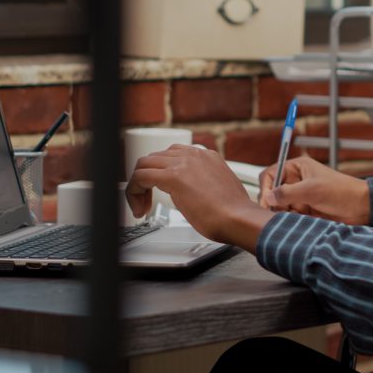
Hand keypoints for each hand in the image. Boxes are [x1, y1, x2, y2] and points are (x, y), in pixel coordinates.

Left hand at [126, 144, 272, 249]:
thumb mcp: (220, 188)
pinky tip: (140, 208)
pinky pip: (140, 177)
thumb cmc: (234, 212)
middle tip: (148, 199)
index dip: (162, 173)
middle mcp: (194, 154)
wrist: (238, 217)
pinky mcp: (173, 176)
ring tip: (143, 205)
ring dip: (139, 185)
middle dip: (148, 178)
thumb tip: (195, 193)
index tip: (161, 189)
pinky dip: (134, 192)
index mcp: (207, 156)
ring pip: (144, 164)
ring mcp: (183, 163)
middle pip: (156, 157)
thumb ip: (206, 183)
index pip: (173, 155)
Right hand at [258, 156, 369, 225]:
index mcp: (298, 167)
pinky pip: (290, 214)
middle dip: (274, 202)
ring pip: (280, 205)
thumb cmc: (342, 191)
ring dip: (282, 212)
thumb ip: (288, 193)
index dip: (266, 187)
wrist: (361, 207)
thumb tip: (269, 197)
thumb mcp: (312, 190)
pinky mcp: (305, 209)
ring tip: (293, 217)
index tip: (266, 201)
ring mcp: (301, 195)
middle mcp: (297, 180)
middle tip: (278, 212)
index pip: (271, 173)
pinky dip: (290, 219)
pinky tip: (298, 221)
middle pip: (273, 191)